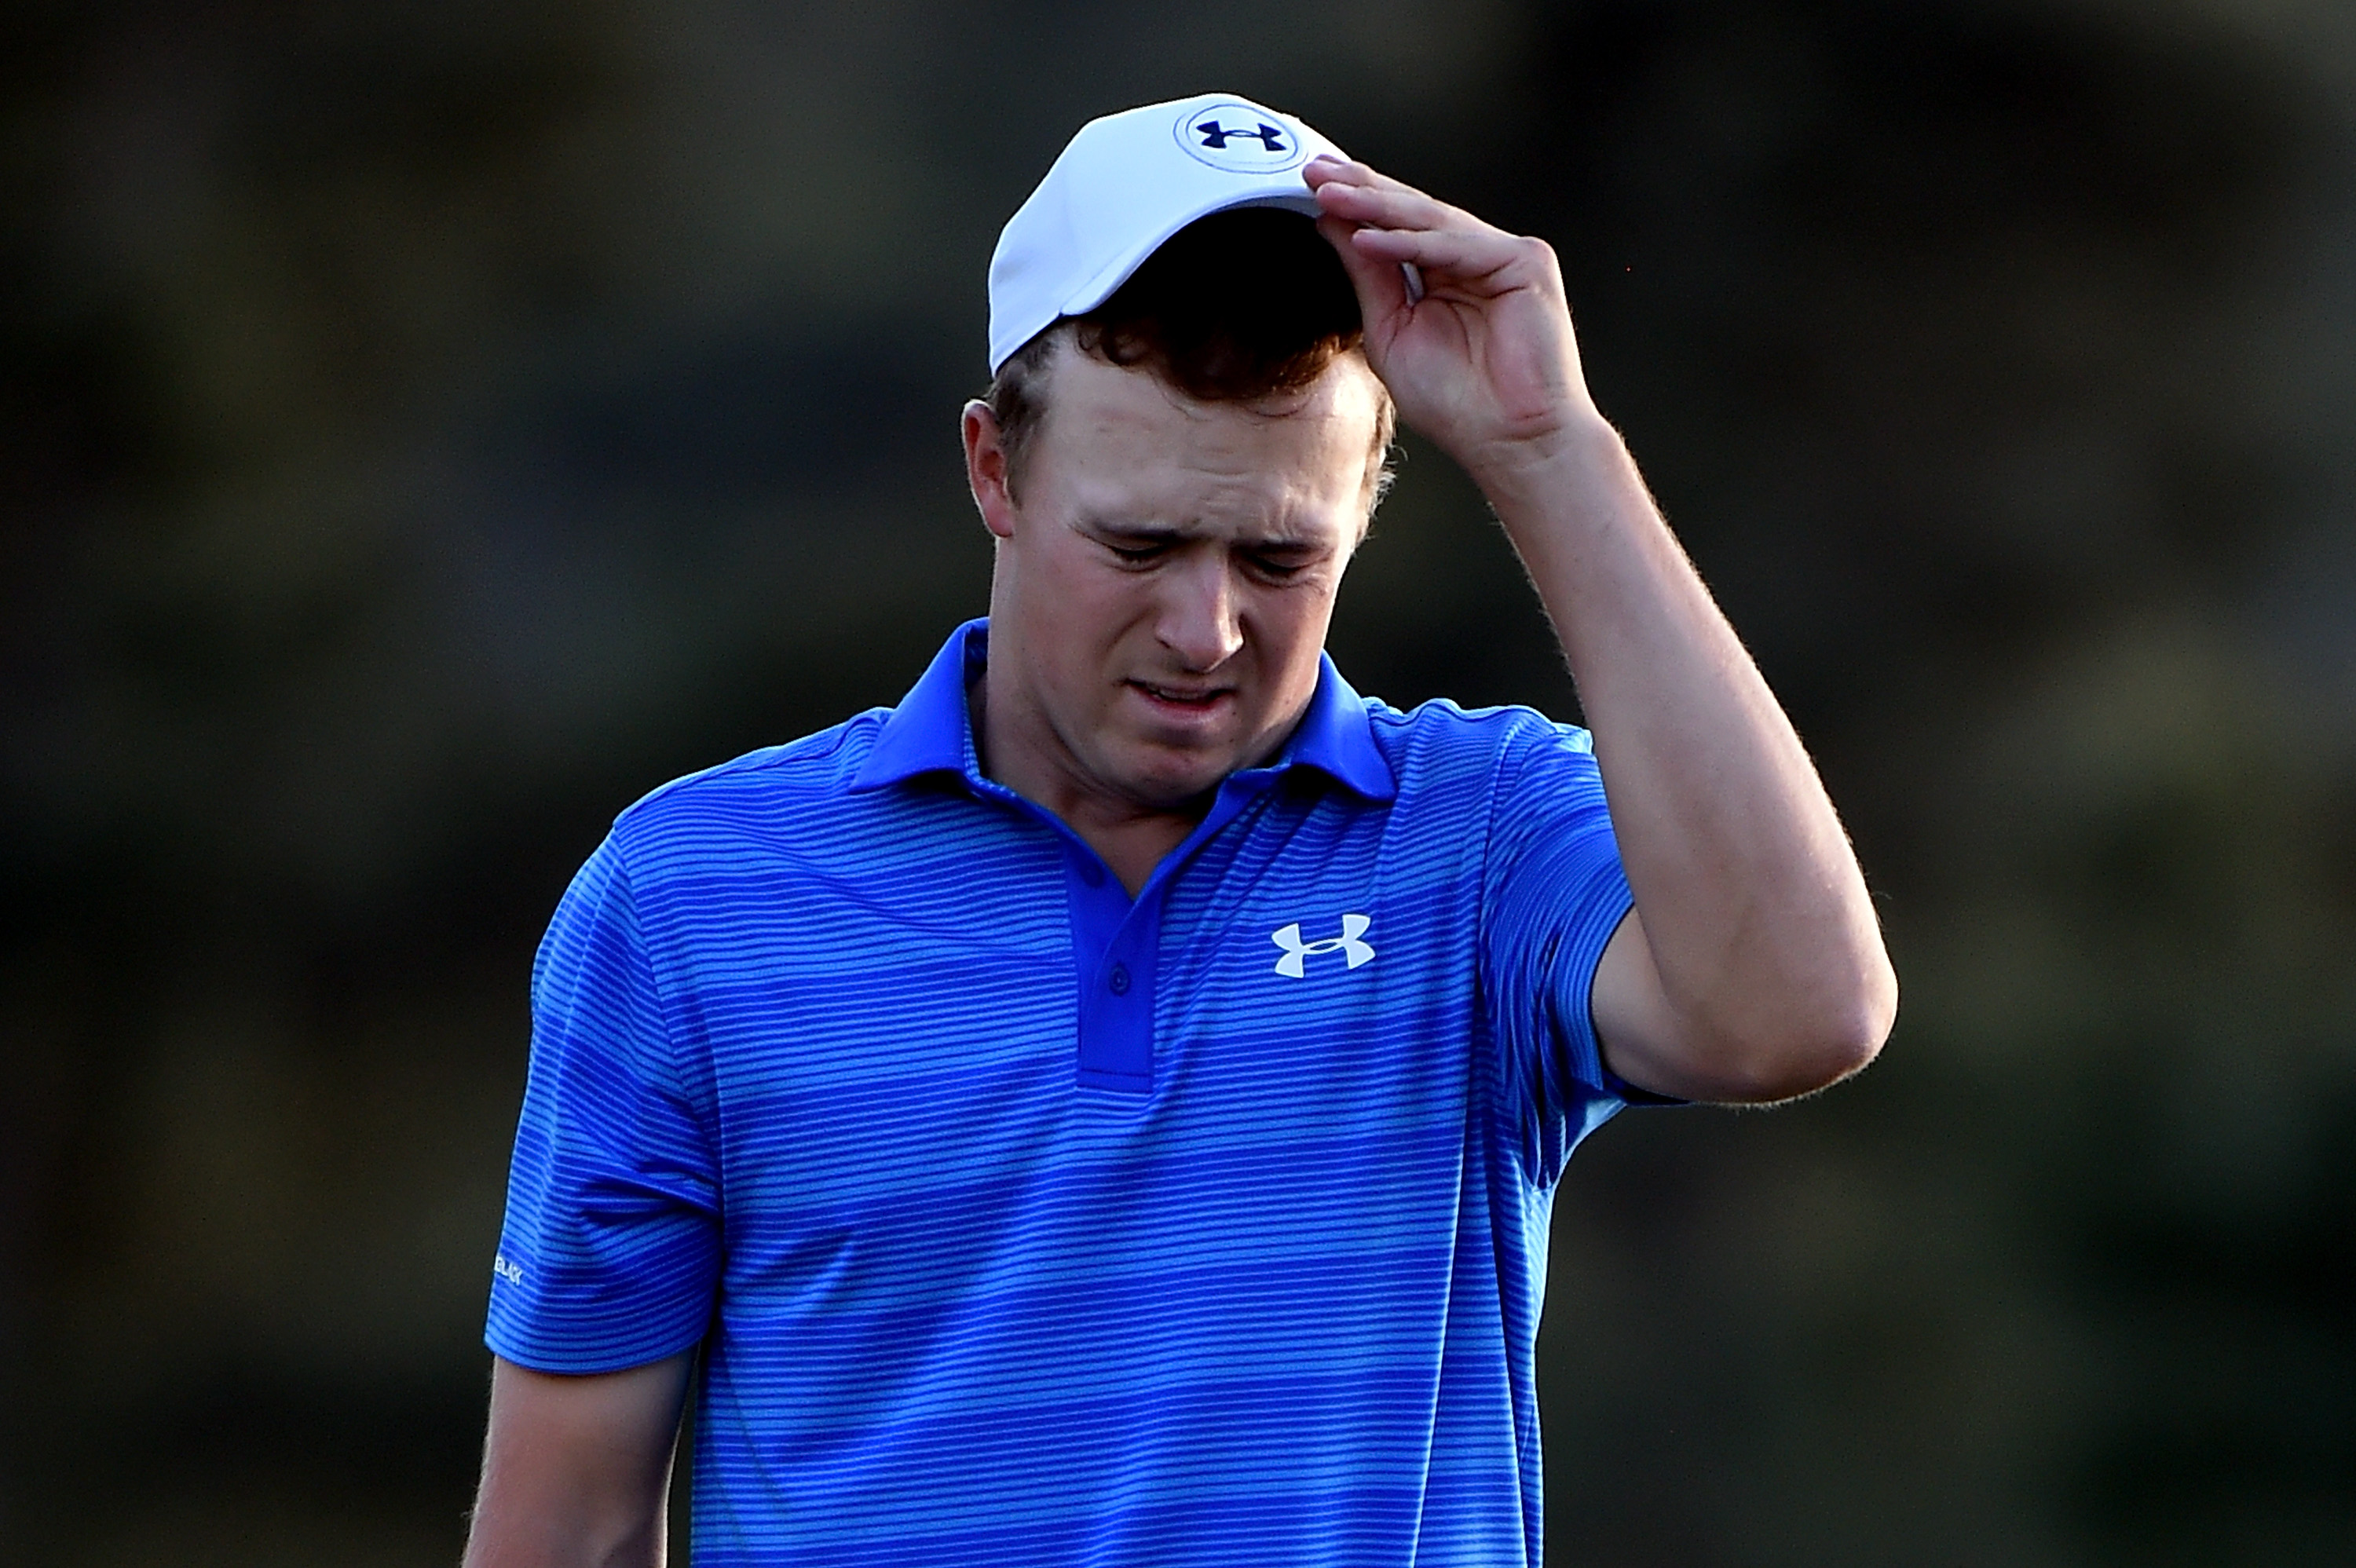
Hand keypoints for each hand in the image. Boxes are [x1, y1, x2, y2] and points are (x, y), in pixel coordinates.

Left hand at [1305, 157, 1602, 485]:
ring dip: (1376, 207)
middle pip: (1412, 212)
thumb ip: (1368, 277)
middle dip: (1360, 190)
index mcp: (1445, 273)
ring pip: (1432, 221)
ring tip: (1329, 195)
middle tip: (1312, 172)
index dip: (1354, 205)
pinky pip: (1457, 246)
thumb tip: (1332, 224)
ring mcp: (1504, 256)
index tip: (1308, 185)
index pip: (1395, 226)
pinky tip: (1367, 238)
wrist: (1511, 442)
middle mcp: (1475, 258)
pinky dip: (1410, 243)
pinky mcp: (1526, 263)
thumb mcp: (1391, 332)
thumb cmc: (1457, 403)